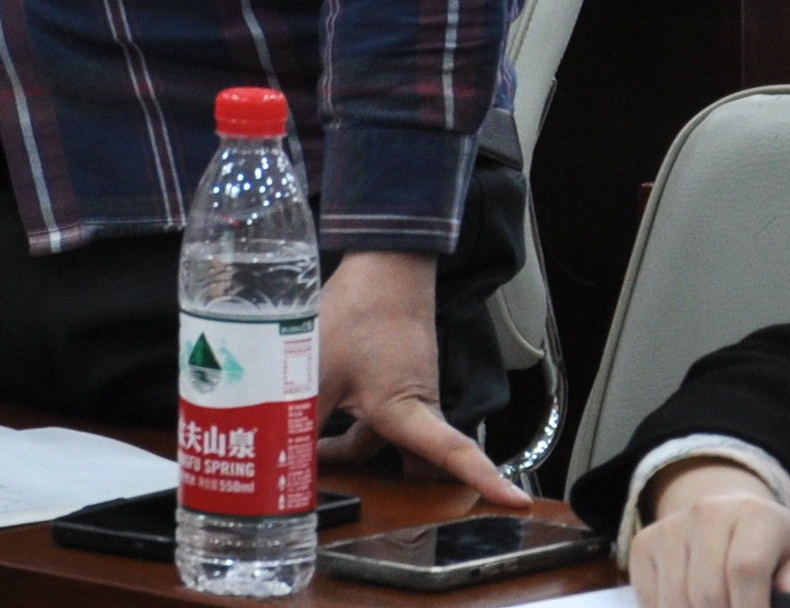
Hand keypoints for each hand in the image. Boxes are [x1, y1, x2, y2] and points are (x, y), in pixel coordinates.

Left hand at [314, 250, 526, 507]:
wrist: (381, 263)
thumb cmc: (360, 312)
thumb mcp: (318, 369)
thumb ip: (298, 416)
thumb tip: (273, 456)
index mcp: (407, 410)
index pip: (455, 455)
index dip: (485, 481)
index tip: (516, 503)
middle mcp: (416, 408)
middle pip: (419, 465)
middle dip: (405, 496)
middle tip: (388, 525)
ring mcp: (406, 394)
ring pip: (387, 443)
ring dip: (355, 458)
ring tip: (311, 468)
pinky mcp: (391, 381)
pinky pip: (375, 422)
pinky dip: (349, 431)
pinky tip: (315, 430)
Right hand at [625, 458, 789, 607]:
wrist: (726, 514)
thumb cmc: (770, 547)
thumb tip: (784, 596)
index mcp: (754, 514)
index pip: (745, 568)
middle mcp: (706, 512)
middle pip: (708, 592)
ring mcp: (671, 527)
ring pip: (677, 600)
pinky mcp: (644, 543)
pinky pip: (651, 599)